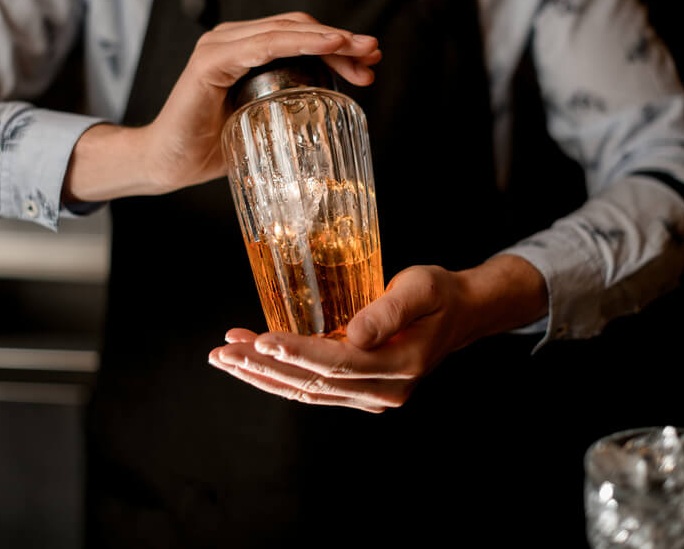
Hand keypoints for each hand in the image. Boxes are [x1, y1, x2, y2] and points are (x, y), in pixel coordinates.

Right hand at [63, 12, 381, 202]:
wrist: (167, 164)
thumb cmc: (210, 147)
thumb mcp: (260, 124)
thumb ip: (287, 110)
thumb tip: (332, 121)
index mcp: (245, 51)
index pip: (299, 36)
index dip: (337, 44)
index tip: (370, 62)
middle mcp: (232, 40)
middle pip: (297, 28)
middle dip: (341, 40)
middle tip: (374, 54)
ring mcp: (219, 47)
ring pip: (283, 30)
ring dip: (326, 38)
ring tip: (359, 49)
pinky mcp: (209, 63)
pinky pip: (258, 46)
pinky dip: (294, 43)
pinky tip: (325, 46)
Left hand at [208, 255, 547, 412]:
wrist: (459, 314)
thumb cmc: (439, 294)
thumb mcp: (422, 288)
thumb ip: (389, 310)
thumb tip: (355, 334)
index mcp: (401, 365)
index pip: (338, 364)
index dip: (298, 353)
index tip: (262, 339)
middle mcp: (384, 391)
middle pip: (313, 383)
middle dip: (263, 367)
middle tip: (223, 350)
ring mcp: (370, 396)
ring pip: (306, 392)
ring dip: (261, 376)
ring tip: (225, 356)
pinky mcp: (358, 391)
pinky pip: (312, 389)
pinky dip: (278, 377)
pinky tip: (251, 361)